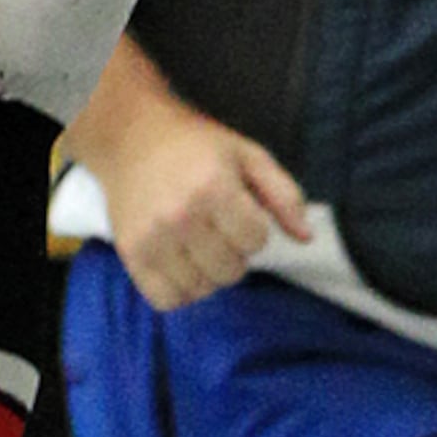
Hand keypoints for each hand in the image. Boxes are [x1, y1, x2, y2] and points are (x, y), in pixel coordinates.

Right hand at [102, 111, 314, 308]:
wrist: (131, 136)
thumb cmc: (196, 146)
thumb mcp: (247, 155)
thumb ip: (283, 194)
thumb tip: (306, 238)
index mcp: (213, 188)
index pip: (256, 240)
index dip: (254, 228)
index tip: (238, 210)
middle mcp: (180, 217)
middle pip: (231, 270)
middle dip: (233, 252)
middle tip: (218, 228)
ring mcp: (152, 239)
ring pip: (201, 289)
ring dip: (208, 273)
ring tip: (199, 246)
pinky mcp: (131, 255)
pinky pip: (167, 300)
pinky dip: (180, 290)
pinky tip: (181, 264)